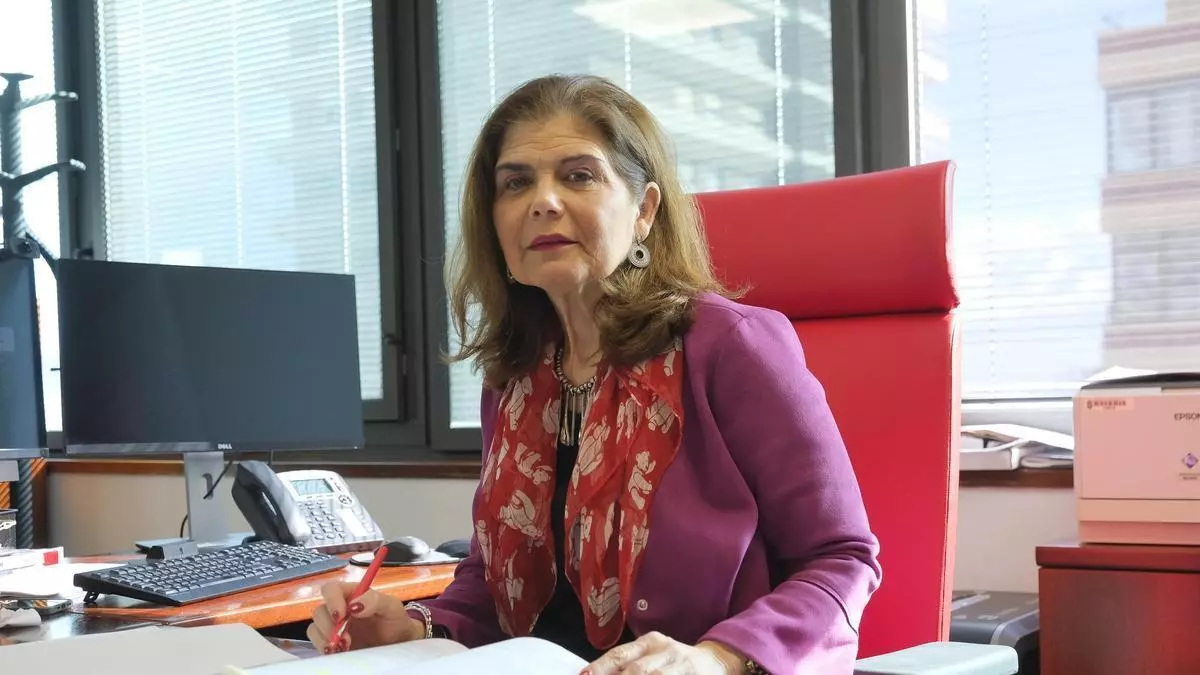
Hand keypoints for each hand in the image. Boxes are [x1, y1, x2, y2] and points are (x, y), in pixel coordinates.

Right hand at [306, 581, 424, 653]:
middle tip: (345, 638)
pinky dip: (325, 648)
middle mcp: (339, 608)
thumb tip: (354, 604)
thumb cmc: (395, 621)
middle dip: (329, 625)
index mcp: (352, 594)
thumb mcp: (392, 607)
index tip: (341, 615)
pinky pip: (318, 644)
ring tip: (345, 647)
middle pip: (320, 611)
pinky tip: (340, 652)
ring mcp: (334, 627)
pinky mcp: (333, 643)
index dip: (332, 600)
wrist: (399, 643)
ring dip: (325, 638)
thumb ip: (375, 600)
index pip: (331, 589)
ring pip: (315, 628)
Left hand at [584, 632, 745, 674]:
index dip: (601, 667)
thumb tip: (591, 673)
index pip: (620, 655)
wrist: (716, 662)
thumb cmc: (673, 662)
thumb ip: (626, 664)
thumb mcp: (652, 655)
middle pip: (637, 670)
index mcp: (650, 642)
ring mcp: (681, 665)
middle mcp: (665, 650)